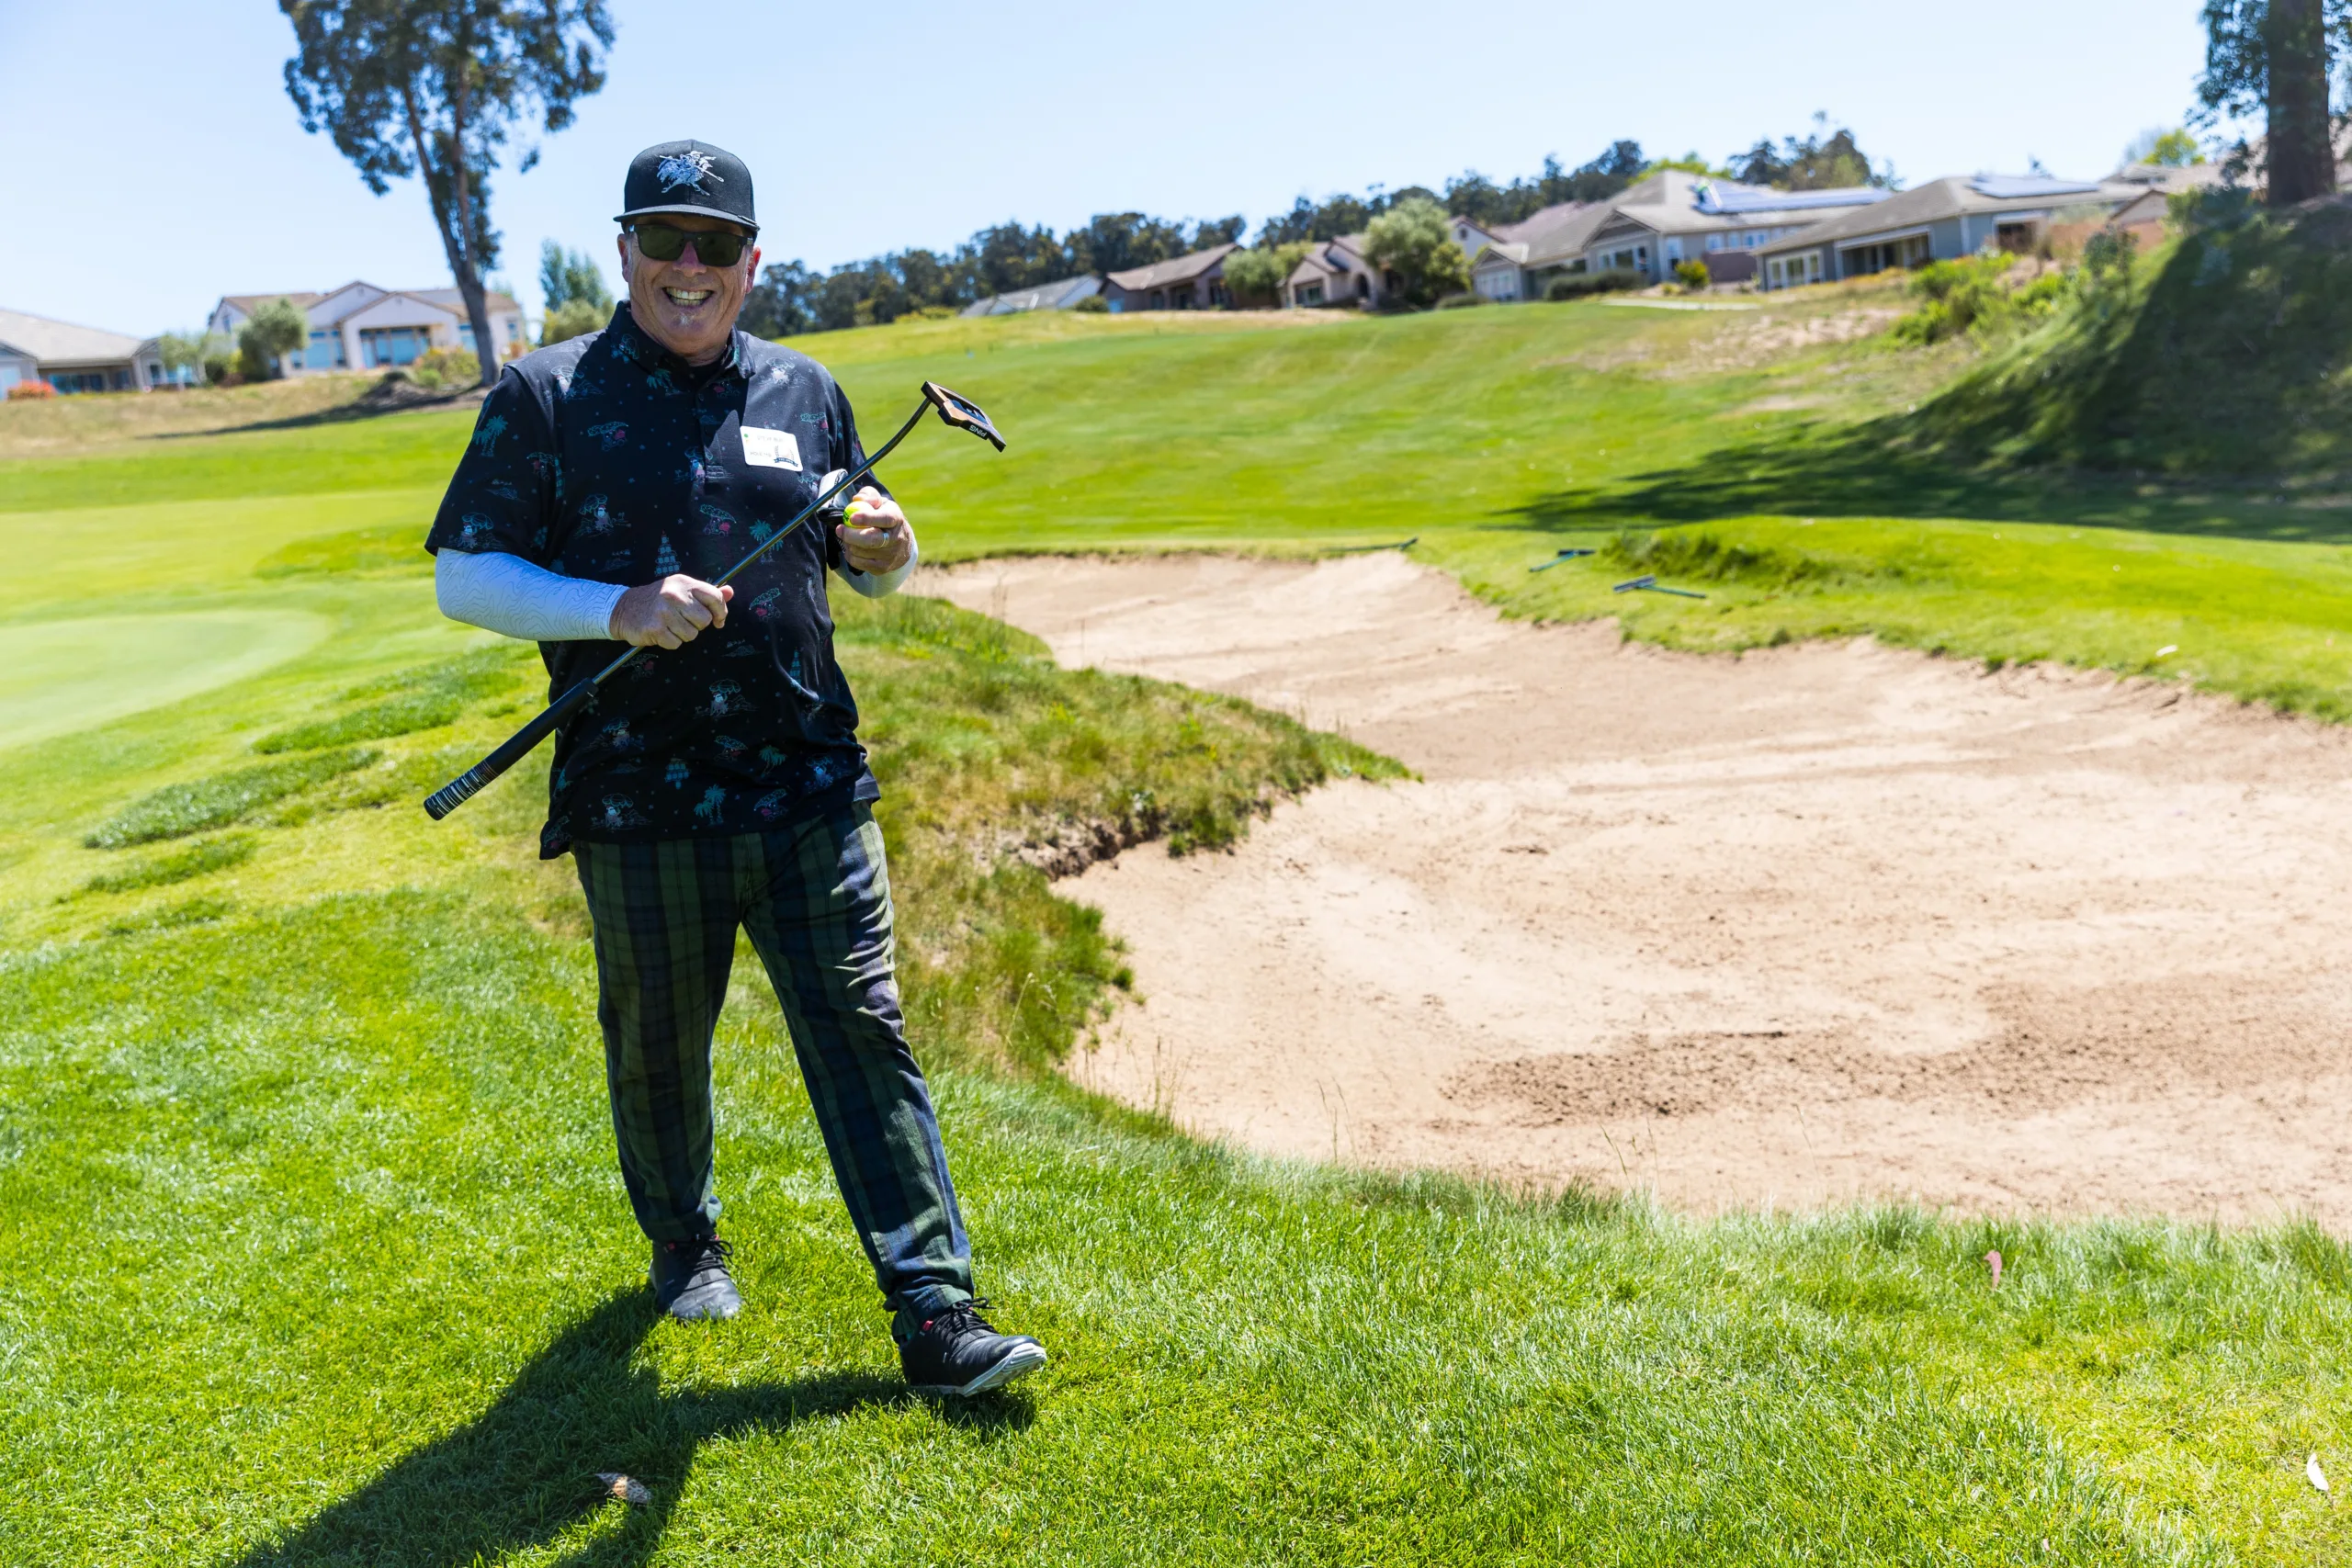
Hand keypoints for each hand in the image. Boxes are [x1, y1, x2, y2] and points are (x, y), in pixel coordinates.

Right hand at [609, 574, 731, 648]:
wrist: (624, 607)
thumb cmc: (658, 600)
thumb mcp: (682, 590)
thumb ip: (707, 592)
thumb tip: (730, 592)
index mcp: (684, 583)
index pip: (715, 597)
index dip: (721, 612)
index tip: (718, 620)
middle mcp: (674, 595)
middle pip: (704, 620)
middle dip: (697, 625)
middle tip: (683, 620)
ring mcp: (663, 612)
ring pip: (691, 634)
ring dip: (683, 635)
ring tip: (671, 625)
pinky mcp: (654, 628)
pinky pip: (676, 643)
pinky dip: (670, 641)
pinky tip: (661, 632)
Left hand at [836, 486, 911, 574]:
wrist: (901, 544)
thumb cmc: (884, 518)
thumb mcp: (880, 503)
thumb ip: (869, 496)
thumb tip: (858, 499)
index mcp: (896, 519)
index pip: (884, 519)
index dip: (867, 518)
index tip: (851, 517)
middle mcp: (896, 539)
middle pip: (871, 540)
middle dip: (851, 535)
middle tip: (840, 529)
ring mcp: (889, 556)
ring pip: (860, 552)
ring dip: (848, 544)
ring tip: (848, 537)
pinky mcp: (881, 568)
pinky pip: (858, 563)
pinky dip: (850, 554)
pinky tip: (852, 547)